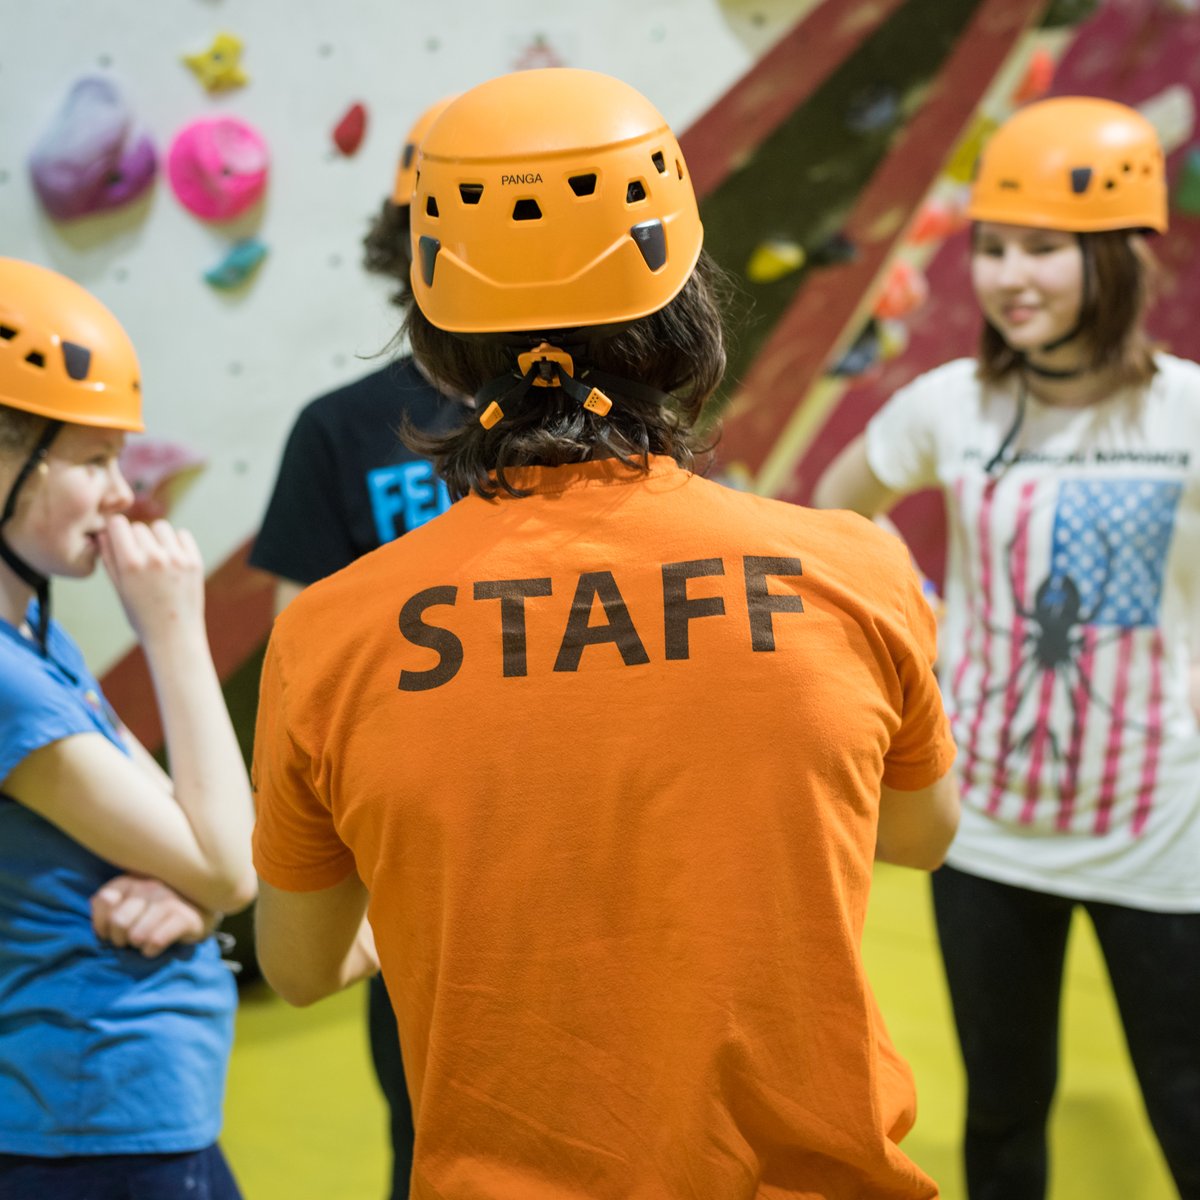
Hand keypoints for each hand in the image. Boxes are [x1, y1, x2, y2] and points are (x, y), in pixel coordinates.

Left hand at [90, 873, 218, 957]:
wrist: (198, 911)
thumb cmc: (152, 910)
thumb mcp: (126, 902)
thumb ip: (106, 904)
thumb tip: (98, 909)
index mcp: (132, 880)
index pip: (104, 900)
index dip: (102, 924)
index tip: (110, 932)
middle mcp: (150, 885)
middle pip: (119, 921)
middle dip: (120, 938)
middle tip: (129, 940)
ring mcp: (170, 900)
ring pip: (137, 934)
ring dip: (137, 945)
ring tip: (143, 942)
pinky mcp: (186, 917)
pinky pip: (156, 941)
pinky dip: (151, 950)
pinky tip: (155, 946)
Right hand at [96, 515, 205, 645]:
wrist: (174, 635)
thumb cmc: (140, 615)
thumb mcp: (118, 588)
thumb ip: (109, 557)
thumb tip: (104, 531)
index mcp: (130, 564)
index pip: (118, 523)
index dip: (116, 530)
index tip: (118, 540)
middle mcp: (154, 557)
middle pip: (138, 527)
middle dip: (135, 539)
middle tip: (139, 560)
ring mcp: (177, 558)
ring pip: (161, 527)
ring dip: (156, 538)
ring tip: (156, 558)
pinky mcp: (195, 561)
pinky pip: (183, 535)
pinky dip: (176, 543)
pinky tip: (172, 559)